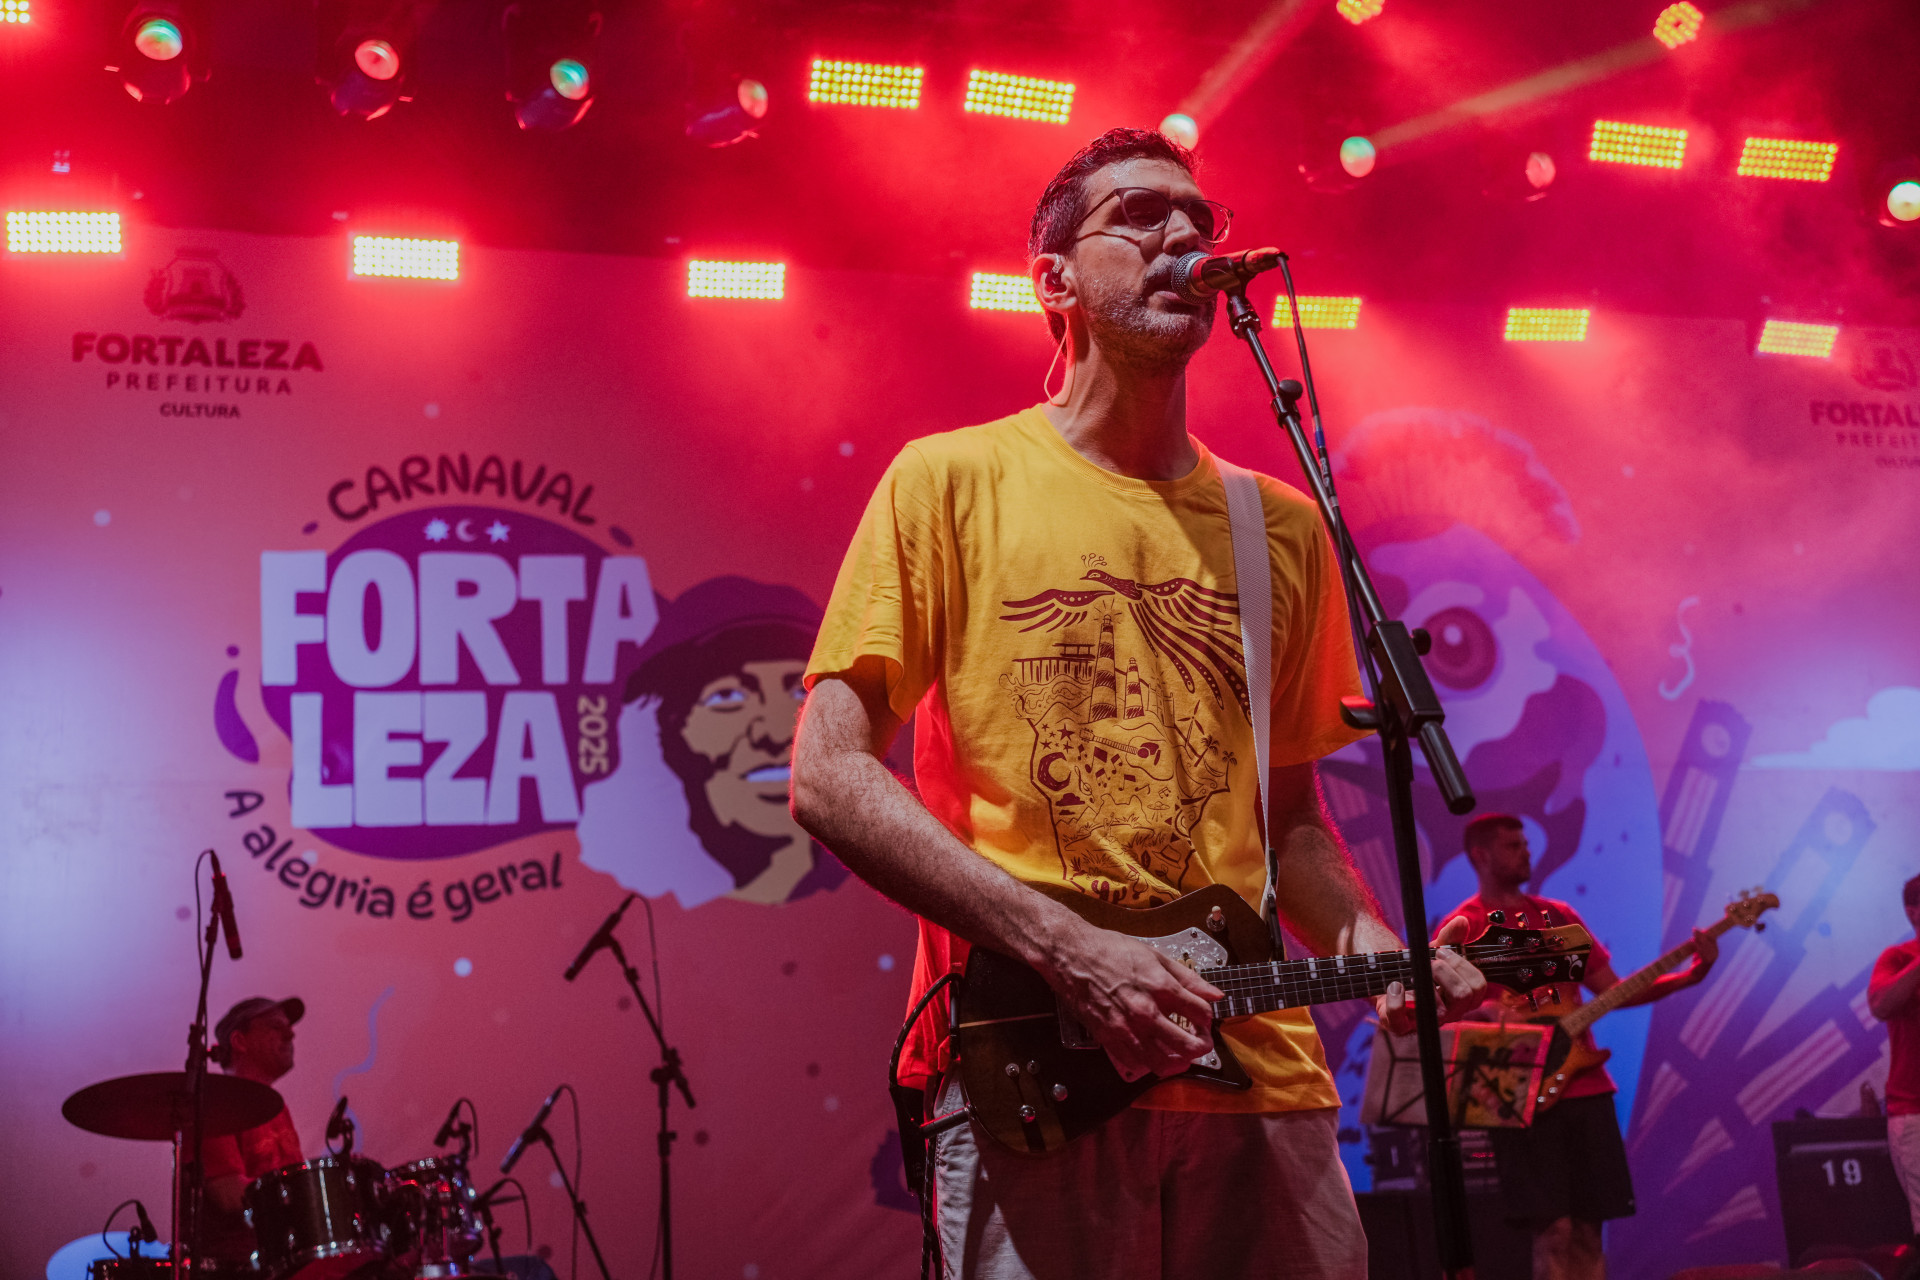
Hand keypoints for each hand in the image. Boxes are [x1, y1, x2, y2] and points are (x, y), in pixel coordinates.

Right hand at [1041, 921, 1223, 1083]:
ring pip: (1163, 1063)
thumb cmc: (1110, 950)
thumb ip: (1187, 976)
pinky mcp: (1109, 1038)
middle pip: (1188, 1045)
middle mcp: (1146, 1011)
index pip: (1201, 1013)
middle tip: (1202, 1043)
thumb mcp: (1154, 955)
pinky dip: (1149, 1063)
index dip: (1208, 1018)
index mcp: (1160, 987)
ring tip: (1181, 1054)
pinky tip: (1153, 1052)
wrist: (1072, 955)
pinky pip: (1136, 1063)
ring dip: (1178, 1062)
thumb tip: (1213, 992)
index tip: (1204, 1018)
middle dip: (1202, 1047)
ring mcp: (1127, 1028)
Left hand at [1378, 916, 1488, 1035]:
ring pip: (1441, 1012)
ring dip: (1427, 983)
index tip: (1442, 952)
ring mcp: (1424, 1021)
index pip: (1479, 987)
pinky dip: (1397, 1001)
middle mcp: (1448, 1013)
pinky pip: (1401, 1021)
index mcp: (1460, 998)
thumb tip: (1461, 921)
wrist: (1384, 976)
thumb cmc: (1415, 968)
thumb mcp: (1432, 951)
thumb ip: (1449, 937)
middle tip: (1431, 961)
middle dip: (1447, 971)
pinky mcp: (1398, 1024)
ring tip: (1414, 971)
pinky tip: (1395, 985)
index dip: (1463, 966)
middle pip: (1465, 996)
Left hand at [1688, 926, 1718, 981]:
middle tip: (1694, 929)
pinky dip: (1697, 945)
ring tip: (1693, 933)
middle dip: (1701, 934)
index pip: (1712, 938)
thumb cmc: (1698, 961)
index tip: (1700, 929)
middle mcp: (1715, 953)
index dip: (1707, 933)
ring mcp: (1711, 957)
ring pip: (1705, 944)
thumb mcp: (1700, 951)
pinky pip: (1701, 950)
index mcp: (1715, 950)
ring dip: (1698, 938)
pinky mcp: (1706, 961)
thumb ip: (1700, 943)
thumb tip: (1698, 931)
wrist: (1696, 974)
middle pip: (1708, 940)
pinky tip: (1692, 941)